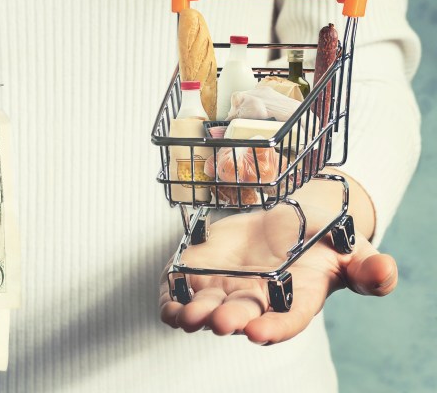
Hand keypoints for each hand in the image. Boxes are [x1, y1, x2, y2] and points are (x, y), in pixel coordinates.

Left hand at [159, 196, 396, 344]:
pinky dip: (172, 297)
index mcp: (294, 299)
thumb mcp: (351, 247)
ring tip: (185, 315)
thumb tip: (386, 272)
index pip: (285, 321)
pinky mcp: (201, 271)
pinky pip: (181, 291)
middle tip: (220, 321)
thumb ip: (367, 267)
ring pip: (206, 309)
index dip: (273, 329)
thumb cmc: (322, 239)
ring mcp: (225, 288)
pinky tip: (166, 301)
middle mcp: (257, 300)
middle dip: (229, 319)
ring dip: (193, 313)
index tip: (259, 333)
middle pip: (241, 316)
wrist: (288, 220)